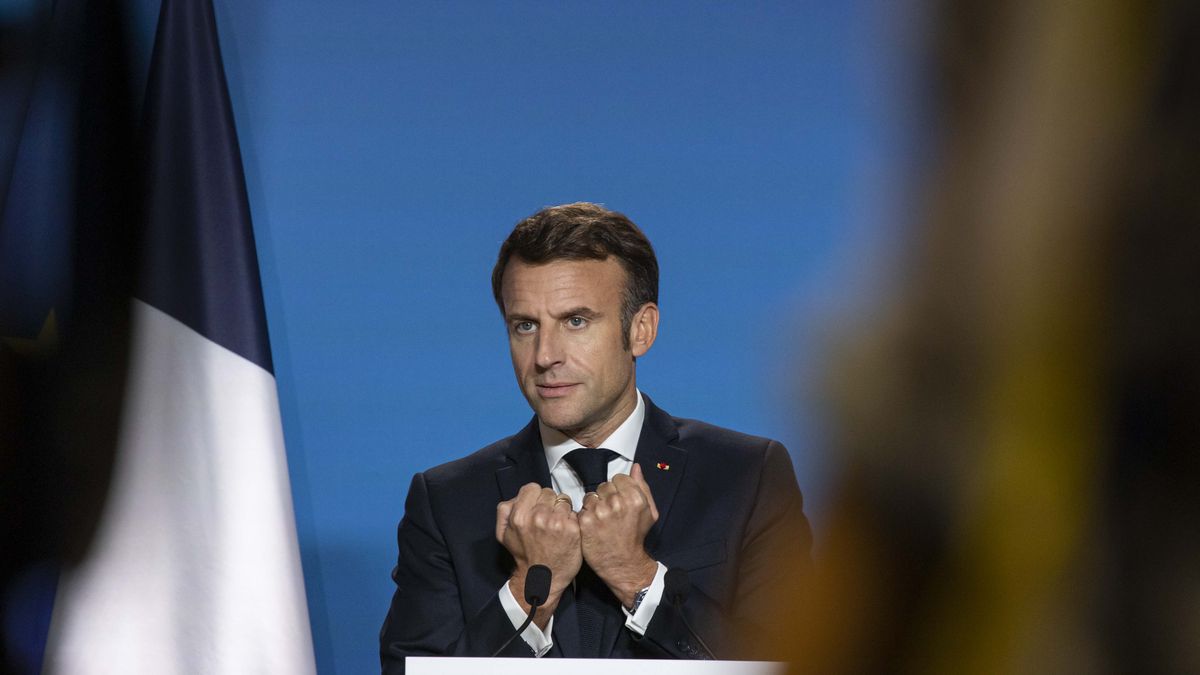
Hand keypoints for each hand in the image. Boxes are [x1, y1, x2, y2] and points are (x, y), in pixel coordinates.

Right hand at [496, 483, 580, 620]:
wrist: (542, 579)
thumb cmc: (524, 556)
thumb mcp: (503, 534)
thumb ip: (504, 511)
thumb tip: (516, 498)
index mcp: (519, 516)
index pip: (532, 488)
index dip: (535, 497)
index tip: (538, 507)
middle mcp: (538, 517)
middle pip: (549, 493)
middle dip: (549, 503)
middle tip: (548, 518)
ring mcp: (557, 522)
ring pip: (563, 501)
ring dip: (562, 510)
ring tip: (557, 526)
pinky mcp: (572, 529)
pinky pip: (574, 513)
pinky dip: (572, 520)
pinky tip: (566, 531)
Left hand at [578, 463, 659, 606]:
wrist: (624, 563)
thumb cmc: (636, 536)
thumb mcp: (649, 511)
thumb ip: (642, 486)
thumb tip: (635, 467)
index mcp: (634, 497)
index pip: (619, 478)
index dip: (619, 489)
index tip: (620, 502)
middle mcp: (617, 502)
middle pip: (604, 486)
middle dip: (606, 497)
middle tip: (611, 513)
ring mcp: (600, 512)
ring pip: (591, 496)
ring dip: (594, 506)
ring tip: (602, 520)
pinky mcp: (586, 521)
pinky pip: (582, 508)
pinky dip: (586, 516)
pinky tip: (593, 526)